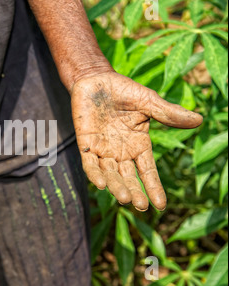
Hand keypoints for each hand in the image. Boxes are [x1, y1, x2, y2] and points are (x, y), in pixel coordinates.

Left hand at [72, 72, 202, 210]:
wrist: (96, 79)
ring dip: (116, 186)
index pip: (147, 171)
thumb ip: (168, 113)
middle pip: (128, 177)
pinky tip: (100, 184)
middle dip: (134, 191)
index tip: (161, 206)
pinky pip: (89, 163)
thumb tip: (199, 120)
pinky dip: (94, 173)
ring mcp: (103, 149)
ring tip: (125, 198)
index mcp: (138, 145)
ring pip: (109, 174)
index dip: (154, 187)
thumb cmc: (123, 91)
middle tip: (141, 205)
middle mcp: (121, 152)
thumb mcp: (148, 102)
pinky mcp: (86, 144)